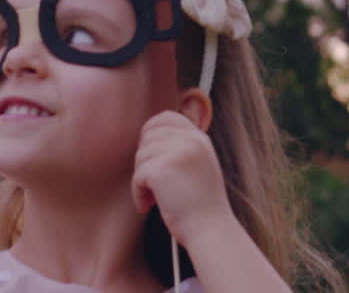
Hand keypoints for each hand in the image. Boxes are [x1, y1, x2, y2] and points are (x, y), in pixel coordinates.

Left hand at [131, 110, 232, 247]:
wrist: (211, 231)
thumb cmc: (201, 205)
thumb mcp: (198, 165)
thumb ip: (180, 147)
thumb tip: (145, 136)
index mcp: (199, 138)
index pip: (166, 117)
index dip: (150, 130)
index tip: (147, 151)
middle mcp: (190, 141)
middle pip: (148, 136)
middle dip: (145, 160)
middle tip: (153, 182)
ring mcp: (177, 153)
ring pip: (141, 156)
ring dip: (142, 180)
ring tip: (156, 197)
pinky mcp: (162, 168)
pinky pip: (138, 176)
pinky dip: (139, 193)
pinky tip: (149, 206)